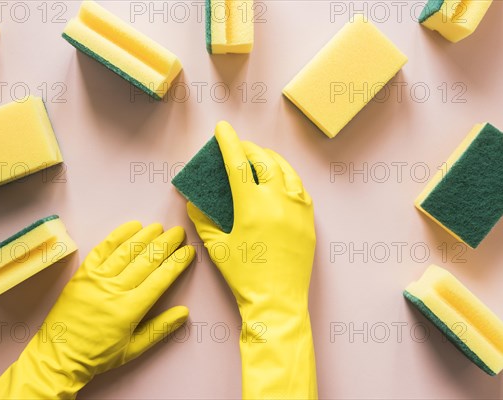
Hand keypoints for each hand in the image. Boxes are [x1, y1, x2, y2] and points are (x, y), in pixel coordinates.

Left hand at [0, 222, 194, 398]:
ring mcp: (97, 279)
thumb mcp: (134, 349)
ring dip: (145, 236)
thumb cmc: (99, 355)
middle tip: (179, 232)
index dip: (177, 263)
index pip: (160, 279)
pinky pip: (102, 249)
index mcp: (130, 310)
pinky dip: (118, 235)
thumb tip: (184, 312)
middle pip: (146, 260)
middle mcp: (114, 290)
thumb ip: (160, 329)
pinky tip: (132, 227)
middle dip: (166, 244)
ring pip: (126, 251)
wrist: (59, 356)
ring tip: (159, 227)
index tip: (188, 251)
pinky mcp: (83, 274)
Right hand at [187, 121, 317, 398]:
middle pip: (264, 161)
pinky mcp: (309, 221)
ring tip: (260, 158)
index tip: (222, 128)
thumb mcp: (217, 247)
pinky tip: (281, 180)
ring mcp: (297, 209)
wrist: (277, 301)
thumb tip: (193, 203)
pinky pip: (300, 189)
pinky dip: (288, 178)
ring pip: (287, 171)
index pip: (238, 164)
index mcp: (252, 206)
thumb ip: (204, 220)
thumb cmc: (244, 277)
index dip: (228, 142)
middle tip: (239, 146)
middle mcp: (278, 201)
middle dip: (250, 148)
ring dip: (271, 159)